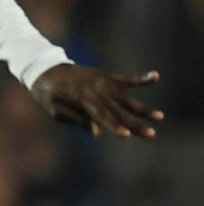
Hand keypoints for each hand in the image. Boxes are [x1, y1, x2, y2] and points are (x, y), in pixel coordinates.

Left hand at [31, 65, 162, 137]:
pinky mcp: (107, 77)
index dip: (113, 126)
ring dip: (144, 109)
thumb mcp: (56, 111)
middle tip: (152, 134)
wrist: (46, 70)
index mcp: (82, 99)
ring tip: (160, 117)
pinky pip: (126, 78)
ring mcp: (104, 83)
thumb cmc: (49, 96)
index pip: (100, 116)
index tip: (126, 135)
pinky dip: (141, 78)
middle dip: (135, 124)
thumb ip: (77, 120)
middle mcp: (96, 91)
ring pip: (127, 100)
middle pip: (118, 112)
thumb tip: (98, 133)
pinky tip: (156, 76)